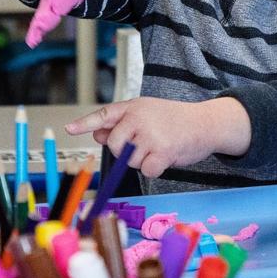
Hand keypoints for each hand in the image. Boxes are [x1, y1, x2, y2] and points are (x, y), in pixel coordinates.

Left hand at [65, 97, 250, 178]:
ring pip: (129, 160)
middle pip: (114, 145)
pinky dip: (154, 169)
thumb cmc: (176, 120)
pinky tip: (166, 157)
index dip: (85, 123)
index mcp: (134, 107)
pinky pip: (146, 170)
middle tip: (144, 146)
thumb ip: (121, 124)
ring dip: (143, 161)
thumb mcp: (147, 115)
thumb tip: (96, 133)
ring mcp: (150, 134)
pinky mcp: (162, 150)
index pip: (105, 114)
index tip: (69, 129)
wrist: (206, 123)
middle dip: (125, 152)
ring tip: (159, 148)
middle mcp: (139, 118)